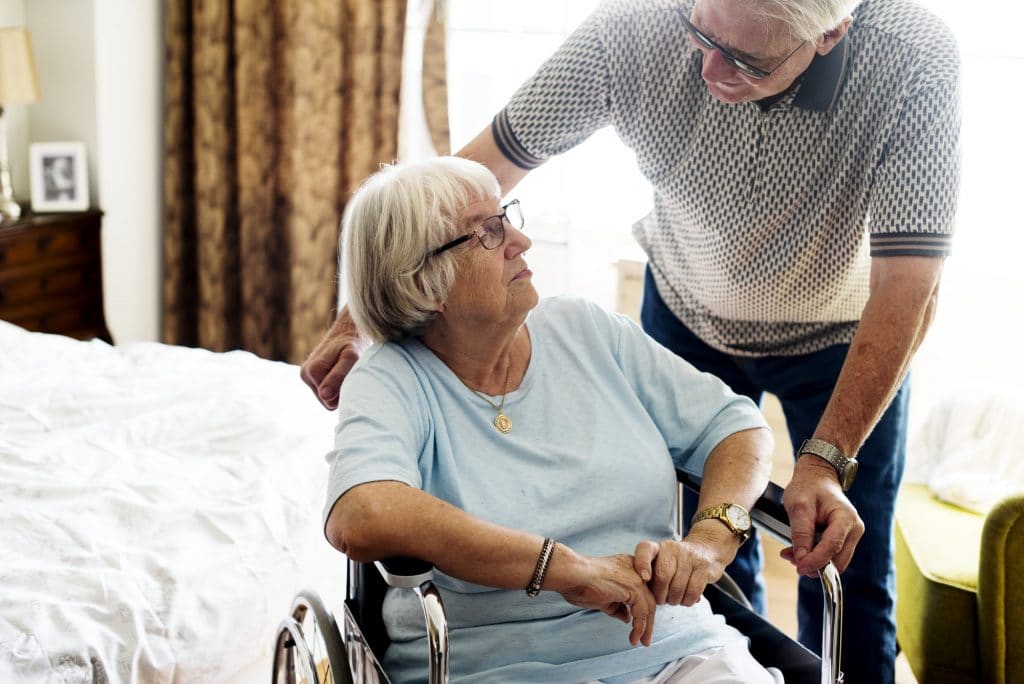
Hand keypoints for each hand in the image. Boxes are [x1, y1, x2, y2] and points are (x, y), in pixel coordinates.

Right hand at [299, 312, 365, 409]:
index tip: (351, 376)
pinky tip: (340, 371)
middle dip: (341, 391)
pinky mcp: (311, 375)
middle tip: (349, 372)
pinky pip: (326, 392)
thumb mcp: (350, 357)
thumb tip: (325, 395)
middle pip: (327, 401)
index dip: (345, 393)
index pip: (330, 402)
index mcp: (312, 371)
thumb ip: (338, 376)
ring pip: (327, 397)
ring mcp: (307, 375)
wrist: (349, 330)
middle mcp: (305, 374)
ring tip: (345, 370)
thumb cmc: (353, 343)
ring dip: (339, 387)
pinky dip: (336, 384)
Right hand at [558, 554, 656, 646]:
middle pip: (648, 599)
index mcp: (628, 568)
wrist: (571, 575)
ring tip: (640, 642)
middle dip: (647, 622)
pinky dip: (639, 627)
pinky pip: (642, 611)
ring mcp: (637, 576)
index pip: (641, 593)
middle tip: (644, 639)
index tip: (638, 627)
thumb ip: (617, 606)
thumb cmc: (580, 584)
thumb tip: (628, 618)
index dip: (641, 611)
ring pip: (649, 606)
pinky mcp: (635, 586)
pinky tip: (634, 637)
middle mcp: (636, 569)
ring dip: (645, 627)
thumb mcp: (603, 598)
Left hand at [632, 531, 734, 607]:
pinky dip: (687, 601)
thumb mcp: (660, 563)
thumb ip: (650, 576)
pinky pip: (693, 591)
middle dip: (660, 595)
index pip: (645, 549)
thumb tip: (645, 595)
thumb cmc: (676, 564)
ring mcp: (689, 556)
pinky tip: (685, 599)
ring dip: (674, 600)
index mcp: (657, 547)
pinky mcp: (704, 566)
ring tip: (674, 599)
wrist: (705, 550)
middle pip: (663, 576)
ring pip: (678, 587)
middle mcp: (672, 548)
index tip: (645, 578)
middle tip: (662, 599)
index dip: (642, 564)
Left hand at [782, 457, 864, 574]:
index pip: (833, 547)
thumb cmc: (808, 486)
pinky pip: (831, 555)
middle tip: (789, 557)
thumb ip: (801, 532)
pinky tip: (799, 550)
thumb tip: (801, 559)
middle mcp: (854, 529)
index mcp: (846, 518)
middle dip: (814, 564)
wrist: (817, 476)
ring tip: (791, 552)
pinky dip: (815, 556)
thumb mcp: (799, 506)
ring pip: (834, 561)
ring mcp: (851, 535)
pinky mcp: (844, 539)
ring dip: (813, 562)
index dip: (815, 561)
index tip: (799, 567)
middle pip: (837, 560)